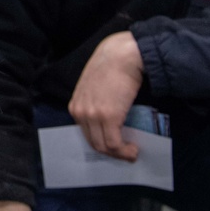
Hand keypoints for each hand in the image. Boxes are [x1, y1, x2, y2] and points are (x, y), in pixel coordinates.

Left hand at [68, 31, 143, 161]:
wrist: (121, 55)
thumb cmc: (112, 67)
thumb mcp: (94, 87)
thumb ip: (95, 103)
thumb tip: (108, 120)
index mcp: (76, 105)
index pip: (85, 133)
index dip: (101, 142)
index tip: (115, 146)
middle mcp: (80, 112)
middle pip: (93, 143)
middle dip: (111, 152)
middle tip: (126, 153)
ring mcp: (93, 115)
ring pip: (104, 146)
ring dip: (120, 154)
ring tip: (132, 152)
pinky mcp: (108, 116)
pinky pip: (114, 143)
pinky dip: (124, 151)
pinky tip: (134, 149)